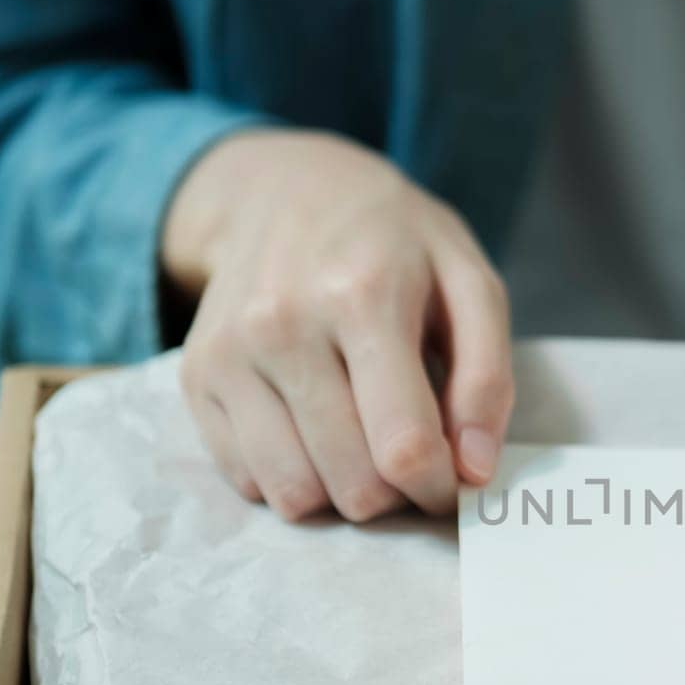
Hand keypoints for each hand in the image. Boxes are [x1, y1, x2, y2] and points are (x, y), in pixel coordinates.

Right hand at [163, 130, 512, 520]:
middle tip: (407, 456)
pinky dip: (292, 477)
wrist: (284, 190)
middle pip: (353, 482)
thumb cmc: (395, 243)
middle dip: (395, 493)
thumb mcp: (469, 284)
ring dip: (341, 493)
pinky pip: (250, 482)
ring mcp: (229, 354)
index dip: (439, 488)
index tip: (451, 483)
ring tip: (363, 445)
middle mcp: (282, 326)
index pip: (404, 445)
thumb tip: (475, 469)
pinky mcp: (196, 378)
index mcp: (362, 298)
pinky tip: (314, 432)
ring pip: (295, 494)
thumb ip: (487, 378)